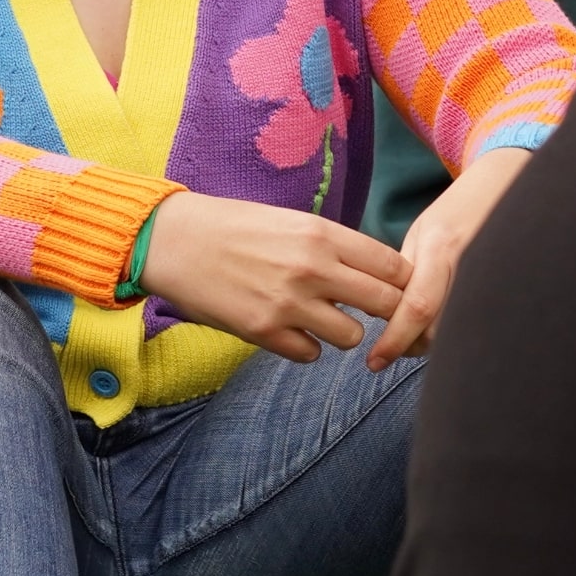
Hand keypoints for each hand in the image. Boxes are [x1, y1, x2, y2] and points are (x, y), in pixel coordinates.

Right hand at [141, 190, 411, 361]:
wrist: (173, 240)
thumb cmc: (231, 226)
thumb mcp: (289, 221)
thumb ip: (331, 246)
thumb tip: (372, 274)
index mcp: (321, 233)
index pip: (392, 265)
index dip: (402, 282)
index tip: (397, 289)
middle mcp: (312, 267)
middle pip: (387, 304)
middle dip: (388, 314)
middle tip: (374, 315)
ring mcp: (289, 303)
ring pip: (353, 337)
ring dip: (342, 331)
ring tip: (318, 318)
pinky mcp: (264, 331)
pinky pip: (311, 354)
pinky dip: (305, 346)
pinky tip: (287, 329)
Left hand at [366, 146, 532, 369]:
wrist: (509, 186)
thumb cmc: (457, 212)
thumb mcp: (422, 232)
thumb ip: (405, 273)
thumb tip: (379, 314)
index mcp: (442, 248)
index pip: (416, 307)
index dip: (394, 340)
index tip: (374, 361)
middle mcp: (471, 265)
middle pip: (439, 330)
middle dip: (411, 346)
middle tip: (393, 348)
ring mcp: (495, 279)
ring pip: (459, 334)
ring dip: (433, 344)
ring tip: (415, 335)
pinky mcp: (511, 291)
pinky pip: (479, 326)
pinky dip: (458, 336)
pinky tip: (445, 328)